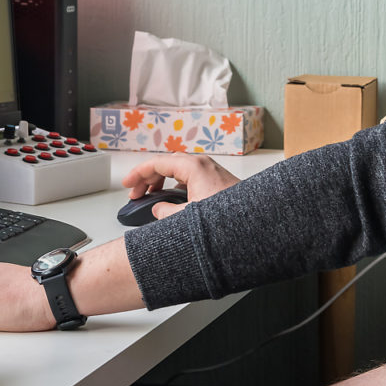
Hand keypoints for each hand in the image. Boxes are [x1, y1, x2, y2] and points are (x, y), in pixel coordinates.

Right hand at [122, 153, 239, 220]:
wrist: (257, 222)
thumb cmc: (228, 216)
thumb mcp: (188, 218)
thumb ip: (166, 213)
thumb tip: (157, 209)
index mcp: (193, 166)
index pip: (157, 163)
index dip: (138, 174)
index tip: (127, 184)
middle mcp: (202, 164)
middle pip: (167, 165)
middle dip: (148, 179)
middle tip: (135, 194)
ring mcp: (211, 172)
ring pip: (178, 171)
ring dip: (162, 183)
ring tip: (151, 198)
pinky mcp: (217, 182)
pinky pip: (190, 178)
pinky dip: (176, 186)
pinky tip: (173, 200)